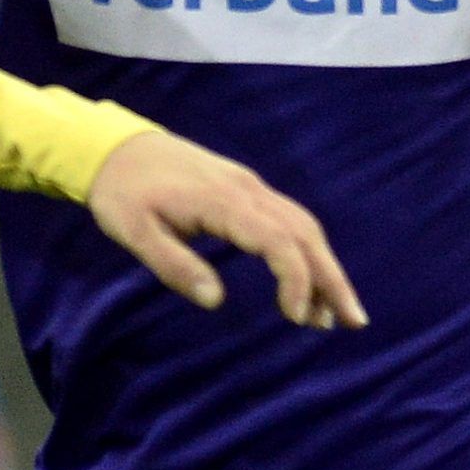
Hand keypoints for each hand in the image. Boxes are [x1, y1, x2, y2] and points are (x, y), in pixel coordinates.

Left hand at [85, 131, 366, 330]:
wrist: (116, 147)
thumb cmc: (121, 193)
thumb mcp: (134, 232)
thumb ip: (175, 265)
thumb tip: (215, 301)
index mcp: (223, 202)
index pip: (278, 241)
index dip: (295, 279)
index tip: (295, 318)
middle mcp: (247, 190)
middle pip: (305, 233)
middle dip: (333, 278)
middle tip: (353, 322)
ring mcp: (250, 187)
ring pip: (303, 225)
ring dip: (324, 267)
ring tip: (334, 313)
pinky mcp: (246, 190)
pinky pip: (288, 220)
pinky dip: (306, 252)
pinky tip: (307, 281)